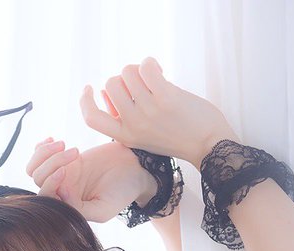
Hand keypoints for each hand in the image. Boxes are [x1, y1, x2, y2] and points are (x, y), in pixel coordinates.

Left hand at [25, 136, 151, 224]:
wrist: (135, 170)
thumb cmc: (123, 192)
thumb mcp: (104, 207)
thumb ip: (81, 209)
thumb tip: (60, 195)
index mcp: (69, 209)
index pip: (47, 200)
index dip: (50, 184)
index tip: (66, 170)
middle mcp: (62, 195)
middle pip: (39, 181)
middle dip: (51, 164)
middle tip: (75, 151)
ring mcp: (62, 177)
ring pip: (36, 168)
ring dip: (46, 154)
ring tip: (64, 144)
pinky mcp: (65, 161)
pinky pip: (41, 156)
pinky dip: (42, 147)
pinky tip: (54, 140)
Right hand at [79, 56, 232, 168]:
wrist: (208, 145)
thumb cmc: (177, 136)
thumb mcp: (144, 135)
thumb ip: (125, 117)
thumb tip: (105, 90)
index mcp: (125, 136)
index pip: (92, 119)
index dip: (86, 101)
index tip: (90, 88)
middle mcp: (133, 124)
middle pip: (111, 84)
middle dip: (124, 77)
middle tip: (141, 85)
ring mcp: (149, 111)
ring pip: (128, 71)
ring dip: (140, 69)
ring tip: (154, 79)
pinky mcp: (165, 98)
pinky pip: (146, 66)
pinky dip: (151, 63)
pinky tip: (160, 71)